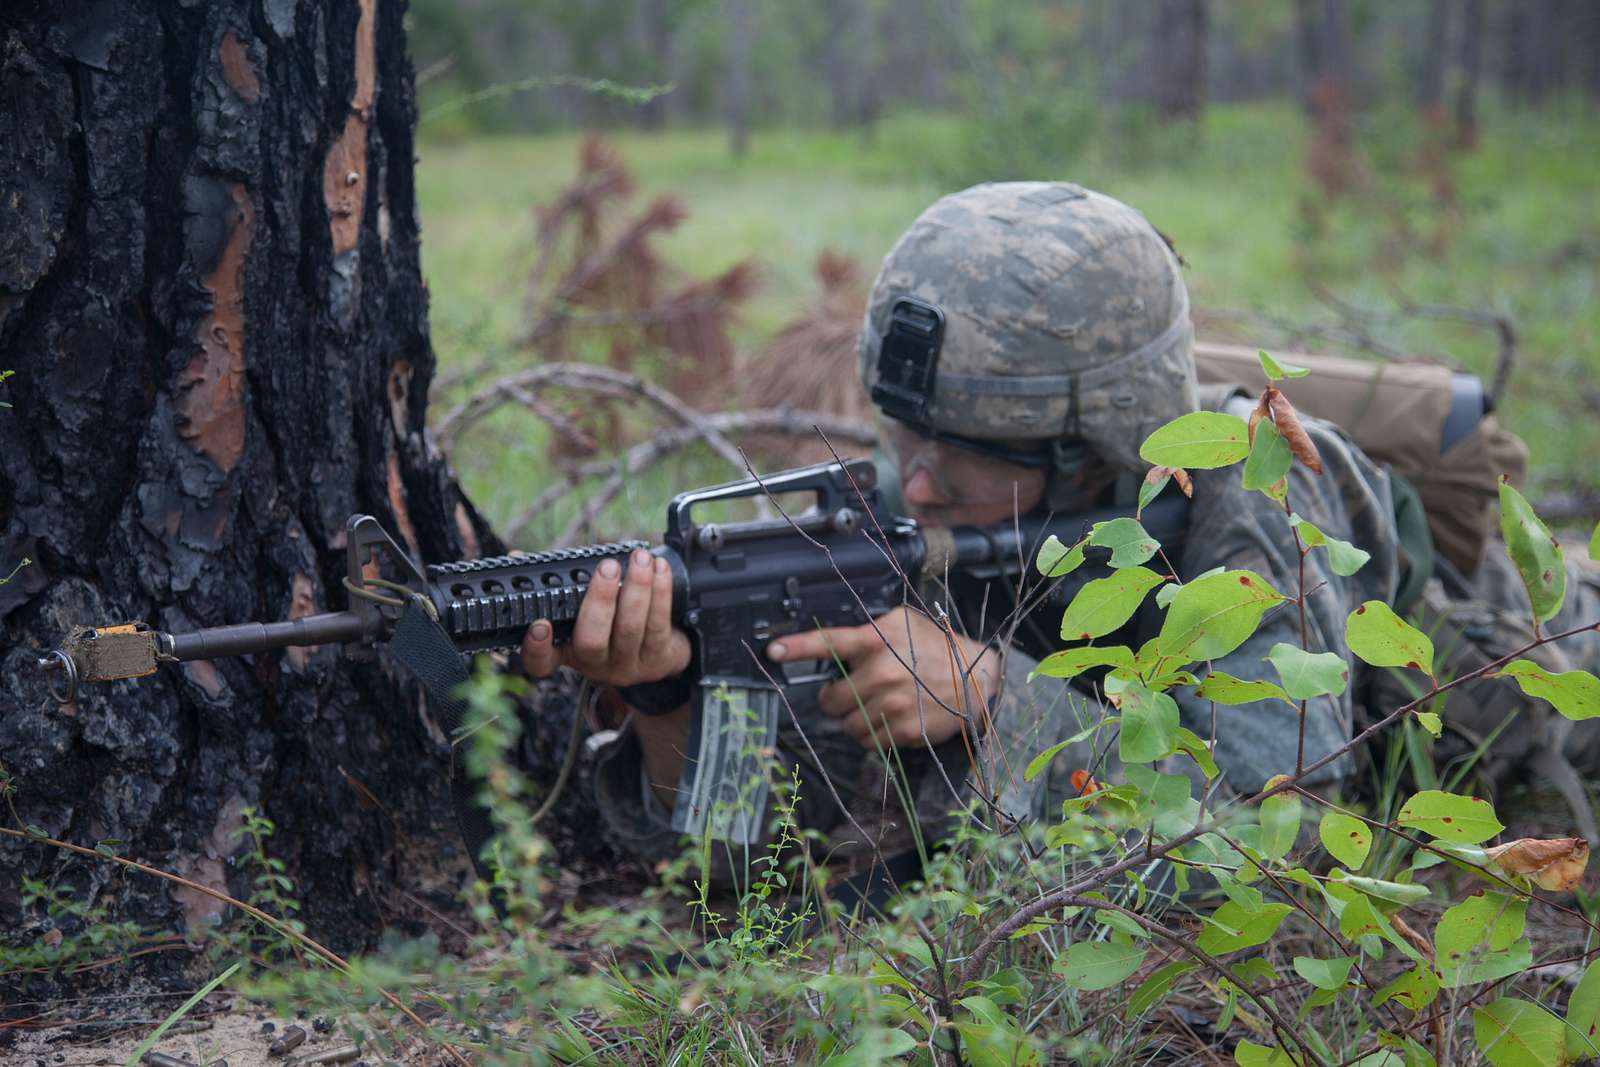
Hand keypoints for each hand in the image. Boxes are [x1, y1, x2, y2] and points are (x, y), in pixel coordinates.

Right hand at [520, 548, 690, 687]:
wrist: (659, 653)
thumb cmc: (610, 623)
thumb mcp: (579, 610)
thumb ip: (554, 584)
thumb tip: (516, 557)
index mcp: (568, 652)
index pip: (542, 663)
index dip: (537, 648)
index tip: (539, 624)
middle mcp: (596, 665)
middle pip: (592, 641)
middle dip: (600, 600)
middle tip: (607, 567)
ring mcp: (627, 665)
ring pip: (630, 628)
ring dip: (637, 588)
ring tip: (640, 559)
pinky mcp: (658, 658)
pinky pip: (659, 623)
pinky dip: (660, 591)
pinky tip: (659, 569)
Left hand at [767, 606, 999, 748]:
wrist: (976, 679)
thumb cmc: (934, 647)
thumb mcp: (902, 624)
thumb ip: (867, 632)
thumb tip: (834, 648)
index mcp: (877, 640)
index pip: (829, 642)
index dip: (797, 647)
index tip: (773, 651)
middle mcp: (882, 672)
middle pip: (830, 700)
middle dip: (836, 699)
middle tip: (854, 692)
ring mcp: (892, 704)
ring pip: (847, 725)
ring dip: (855, 719)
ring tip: (878, 705)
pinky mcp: (903, 731)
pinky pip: (867, 742)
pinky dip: (872, 735)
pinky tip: (891, 719)